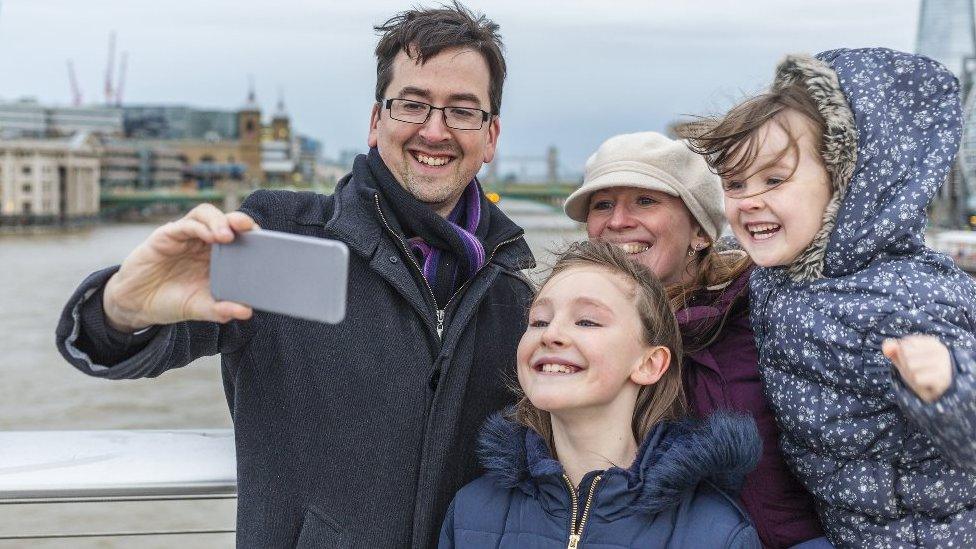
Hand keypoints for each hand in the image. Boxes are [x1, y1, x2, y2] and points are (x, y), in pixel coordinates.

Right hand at [103, 203, 258, 331]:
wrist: (136, 304)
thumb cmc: (171, 301)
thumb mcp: (199, 308)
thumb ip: (221, 309)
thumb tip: (246, 312)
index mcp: (217, 256)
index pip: (239, 237)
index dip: (252, 234)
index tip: (267, 241)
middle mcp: (203, 242)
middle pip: (225, 220)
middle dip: (239, 221)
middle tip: (250, 228)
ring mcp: (185, 237)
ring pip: (205, 215)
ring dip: (219, 221)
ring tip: (228, 236)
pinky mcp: (165, 236)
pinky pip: (184, 225)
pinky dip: (199, 227)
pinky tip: (209, 237)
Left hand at [883, 335, 952, 403]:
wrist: (938, 393)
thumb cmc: (920, 372)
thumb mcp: (904, 360)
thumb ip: (893, 350)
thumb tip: (885, 345)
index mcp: (932, 343)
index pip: (903, 344)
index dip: (901, 355)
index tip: (913, 361)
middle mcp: (940, 351)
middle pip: (906, 354)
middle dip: (906, 366)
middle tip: (918, 372)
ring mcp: (943, 364)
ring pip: (911, 366)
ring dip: (912, 375)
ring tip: (922, 378)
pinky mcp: (943, 378)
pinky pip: (917, 378)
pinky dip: (918, 383)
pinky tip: (927, 384)